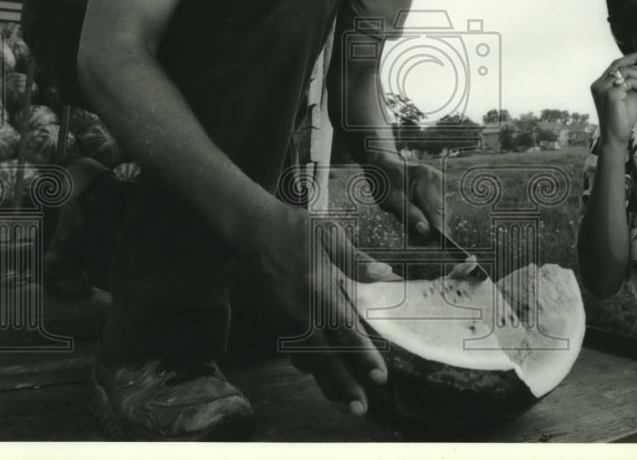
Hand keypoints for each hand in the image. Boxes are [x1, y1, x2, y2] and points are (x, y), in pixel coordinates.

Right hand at [252, 204, 398, 416]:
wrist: (249, 228)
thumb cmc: (293, 228)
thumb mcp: (328, 234)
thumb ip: (357, 260)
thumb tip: (387, 275)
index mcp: (319, 289)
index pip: (346, 331)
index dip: (364, 356)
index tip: (381, 376)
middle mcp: (300, 310)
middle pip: (326, 356)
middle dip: (345, 385)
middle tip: (363, 408)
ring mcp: (284, 318)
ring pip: (308, 358)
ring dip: (327, 383)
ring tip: (345, 403)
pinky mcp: (274, 319)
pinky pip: (293, 350)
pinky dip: (307, 366)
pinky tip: (319, 374)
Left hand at [370, 153, 442, 244]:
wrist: (383, 166)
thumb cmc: (384, 183)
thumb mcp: (391, 201)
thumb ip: (409, 216)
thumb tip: (426, 232)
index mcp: (426, 179)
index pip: (437, 212)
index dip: (437, 231)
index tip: (434, 244)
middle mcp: (437, 179)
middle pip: (441, 215)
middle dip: (427, 229)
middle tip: (409, 238)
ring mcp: (440, 182)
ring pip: (440, 214)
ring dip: (425, 223)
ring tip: (406, 219)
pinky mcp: (439, 187)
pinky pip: (437, 209)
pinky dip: (426, 216)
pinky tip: (413, 212)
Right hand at [590, 52, 636, 144]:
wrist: (616, 135)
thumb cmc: (622, 117)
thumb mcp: (632, 95)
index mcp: (601, 83)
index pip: (616, 64)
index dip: (631, 58)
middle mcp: (599, 84)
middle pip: (619, 64)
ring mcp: (603, 89)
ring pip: (625, 71)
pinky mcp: (610, 94)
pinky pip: (629, 81)